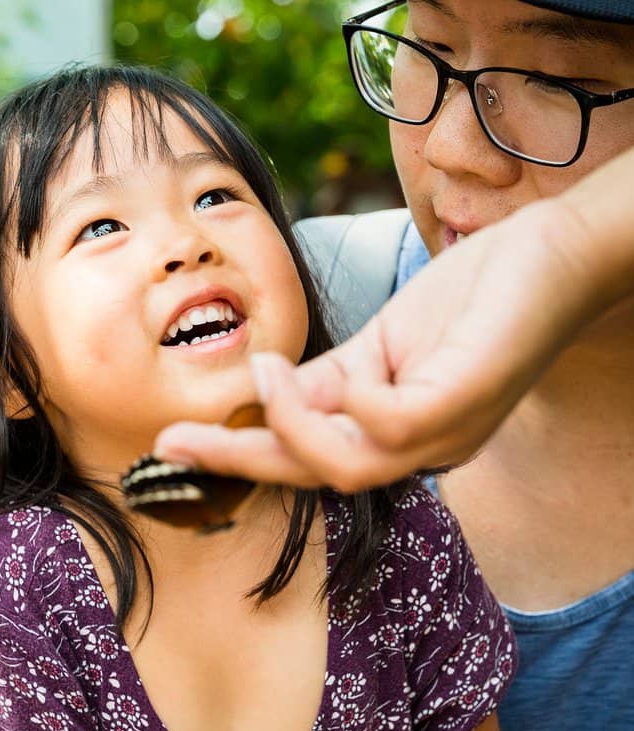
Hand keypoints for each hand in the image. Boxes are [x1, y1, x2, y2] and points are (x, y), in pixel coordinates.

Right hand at [155, 196, 612, 491]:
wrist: (555, 253)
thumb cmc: (475, 298)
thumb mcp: (380, 343)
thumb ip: (323, 381)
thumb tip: (258, 392)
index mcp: (397, 440)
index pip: (309, 462)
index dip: (241, 457)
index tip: (175, 444)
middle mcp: (422, 452)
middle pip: (318, 477)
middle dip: (241, 459)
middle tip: (177, 439)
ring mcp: (446, 435)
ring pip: (348, 468)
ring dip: (294, 426)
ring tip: (266, 374)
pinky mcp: (464, 403)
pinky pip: (390, 426)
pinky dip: (354, 400)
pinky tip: (351, 367)